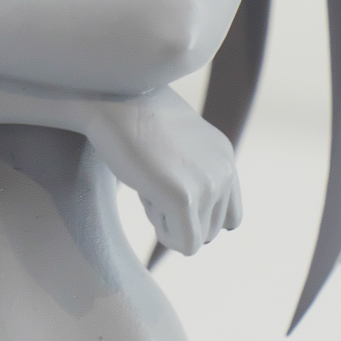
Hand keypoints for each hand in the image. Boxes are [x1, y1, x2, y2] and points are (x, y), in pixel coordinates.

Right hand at [82, 88, 241, 255]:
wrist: (111, 96)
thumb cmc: (131, 119)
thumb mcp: (175, 143)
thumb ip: (191, 170)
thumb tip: (185, 205)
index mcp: (224, 157)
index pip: (229, 218)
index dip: (197, 216)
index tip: (167, 191)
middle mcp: (224, 171)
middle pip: (210, 232)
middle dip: (178, 219)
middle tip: (152, 181)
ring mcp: (208, 184)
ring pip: (196, 239)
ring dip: (167, 221)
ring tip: (149, 181)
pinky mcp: (185, 197)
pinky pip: (184, 244)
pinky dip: (163, 232)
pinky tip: (146, 195)